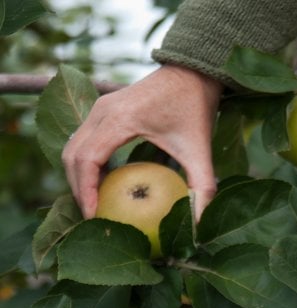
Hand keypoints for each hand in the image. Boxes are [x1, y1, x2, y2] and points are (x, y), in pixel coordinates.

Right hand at [62, 64, 222, 218]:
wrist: (193, 72)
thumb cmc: (196, 109)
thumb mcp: (200, 150)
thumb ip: (202, 187)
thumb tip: (200, 224)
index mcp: (119, 120)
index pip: (87, 160)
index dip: (85, 191)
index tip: (92, 216)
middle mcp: (102, 111)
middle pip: (73, 155)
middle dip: (78, 189)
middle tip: (91, 217)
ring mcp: (100, 108)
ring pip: (74, 147)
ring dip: (79, 176)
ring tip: (94, 203)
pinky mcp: (104, 109)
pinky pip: (84, 139)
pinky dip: (87, 163)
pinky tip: (104, 184)